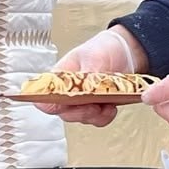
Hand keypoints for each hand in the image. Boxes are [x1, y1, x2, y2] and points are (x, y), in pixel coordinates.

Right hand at [34, 28, 149, 127]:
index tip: (65, 103)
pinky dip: (104, 117)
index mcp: (60, 76)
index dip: (48, 102)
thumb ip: (87, 75)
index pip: (44, 94)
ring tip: (106, 104)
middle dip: (79, 112)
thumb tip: (85, 89)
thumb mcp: (94, 57)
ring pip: (81, 118)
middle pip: (63, 112)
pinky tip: (111, 107)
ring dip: (94, 115)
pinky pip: (96, 119)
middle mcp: (68, 90)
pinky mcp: (95, 106)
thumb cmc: (103, 49)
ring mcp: (81, 100)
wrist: (124, 51)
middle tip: (93, 106)